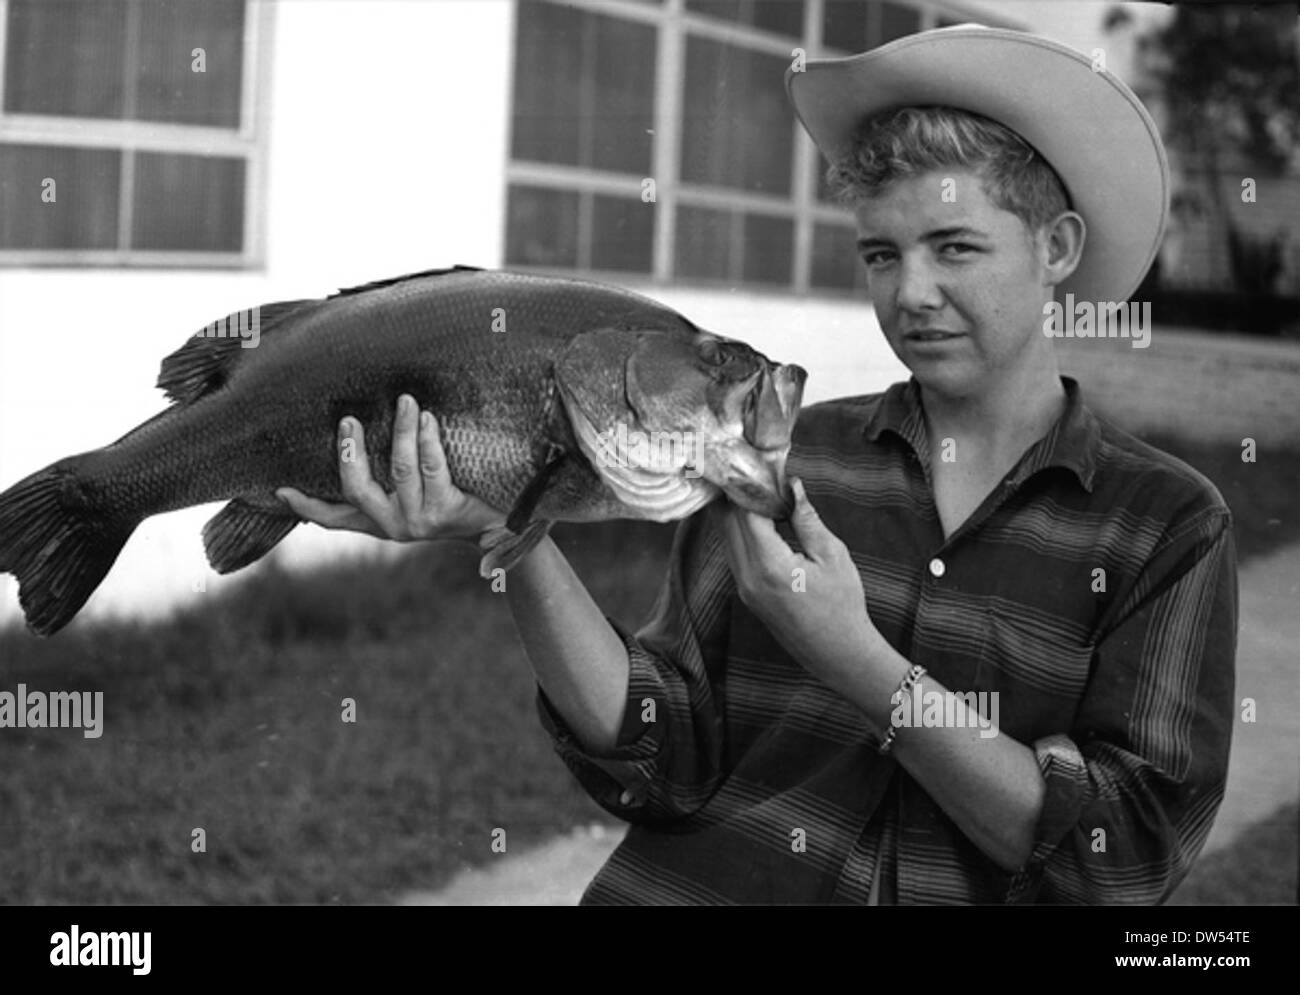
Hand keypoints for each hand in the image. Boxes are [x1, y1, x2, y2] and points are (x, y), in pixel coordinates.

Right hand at [275, 394, 506, 542]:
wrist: (503, 527)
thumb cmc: (456, 502)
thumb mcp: (418, 498)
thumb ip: (390, 484)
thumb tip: (358, 440)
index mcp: (381, 523)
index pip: (336, 518)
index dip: (308, 505)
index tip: (280, 490)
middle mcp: (395, 525)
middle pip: (358, 488)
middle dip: (351, 451)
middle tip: (349, 419)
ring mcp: (419, 520)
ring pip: (399, 469)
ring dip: (400, 431)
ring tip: (404, 400)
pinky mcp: (446, 510)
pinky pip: (432, 467)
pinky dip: (426, 439)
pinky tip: (426, 418)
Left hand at [710, 478, 884, 686]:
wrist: (838, 653)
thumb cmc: (843, 605)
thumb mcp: (832, 555)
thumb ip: (806, 518)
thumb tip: (791, 484)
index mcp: (769, 565)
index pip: (745, 512)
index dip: (751, 484)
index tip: (760, 462)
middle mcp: (747, 576)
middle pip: (726, 522)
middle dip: (736, 492)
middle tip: (751, 466)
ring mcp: (742, 587)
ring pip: (726, 536)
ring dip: (736, 510)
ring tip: (755, 486)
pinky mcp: (746, 593)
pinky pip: (734, 551)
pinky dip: (740, 529)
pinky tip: (758, 515)